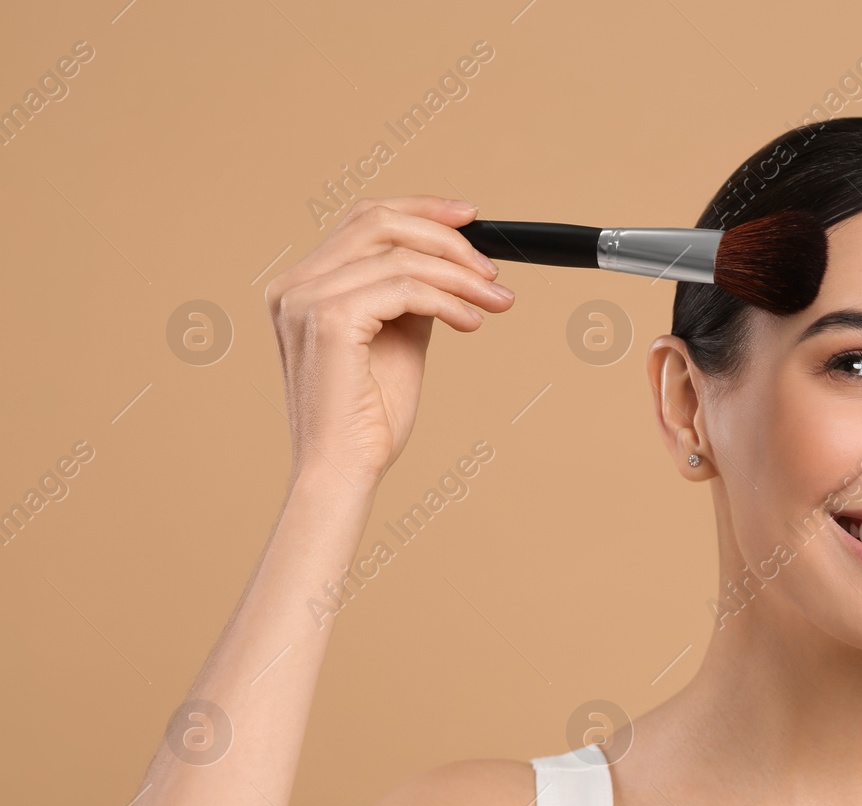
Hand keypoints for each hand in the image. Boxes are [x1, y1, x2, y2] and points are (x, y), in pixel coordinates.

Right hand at [263, 195, 513, 489]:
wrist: (345, 469)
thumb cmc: (369, 418)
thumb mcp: (398, 340)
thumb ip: (412, 296)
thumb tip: (452, 263)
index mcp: (303, 285)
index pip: (364, 219)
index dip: (421, 209)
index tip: (470, 216)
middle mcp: (294, 285)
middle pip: (379, 222)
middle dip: (446, 238)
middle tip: (492, 270)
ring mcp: (305, 299)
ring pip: (400, 256)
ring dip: (460, 275)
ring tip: (496, 300)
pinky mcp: (328, 319)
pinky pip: (405, 288)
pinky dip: (448, 300)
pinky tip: (471, 322)